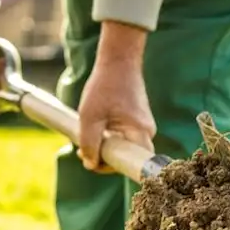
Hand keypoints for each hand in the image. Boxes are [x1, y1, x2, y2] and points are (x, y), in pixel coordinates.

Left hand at [77, 21, 155, 173]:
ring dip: (105, 147)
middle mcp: (147, 132)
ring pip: (123, 148)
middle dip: (104, 158)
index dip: (111, 168)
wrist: (118, 60)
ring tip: (87, 134)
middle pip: (127, 158)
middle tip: (83, 150)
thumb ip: (89, 144)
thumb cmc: (104, 85)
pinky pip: (124, 139)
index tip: (94, 162)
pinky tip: (97, 128)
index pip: (132, 164)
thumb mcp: (90, 117)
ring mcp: (144, 127)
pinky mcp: (138, 122)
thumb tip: (91, 165)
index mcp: (140, 131)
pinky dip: (109, 138)